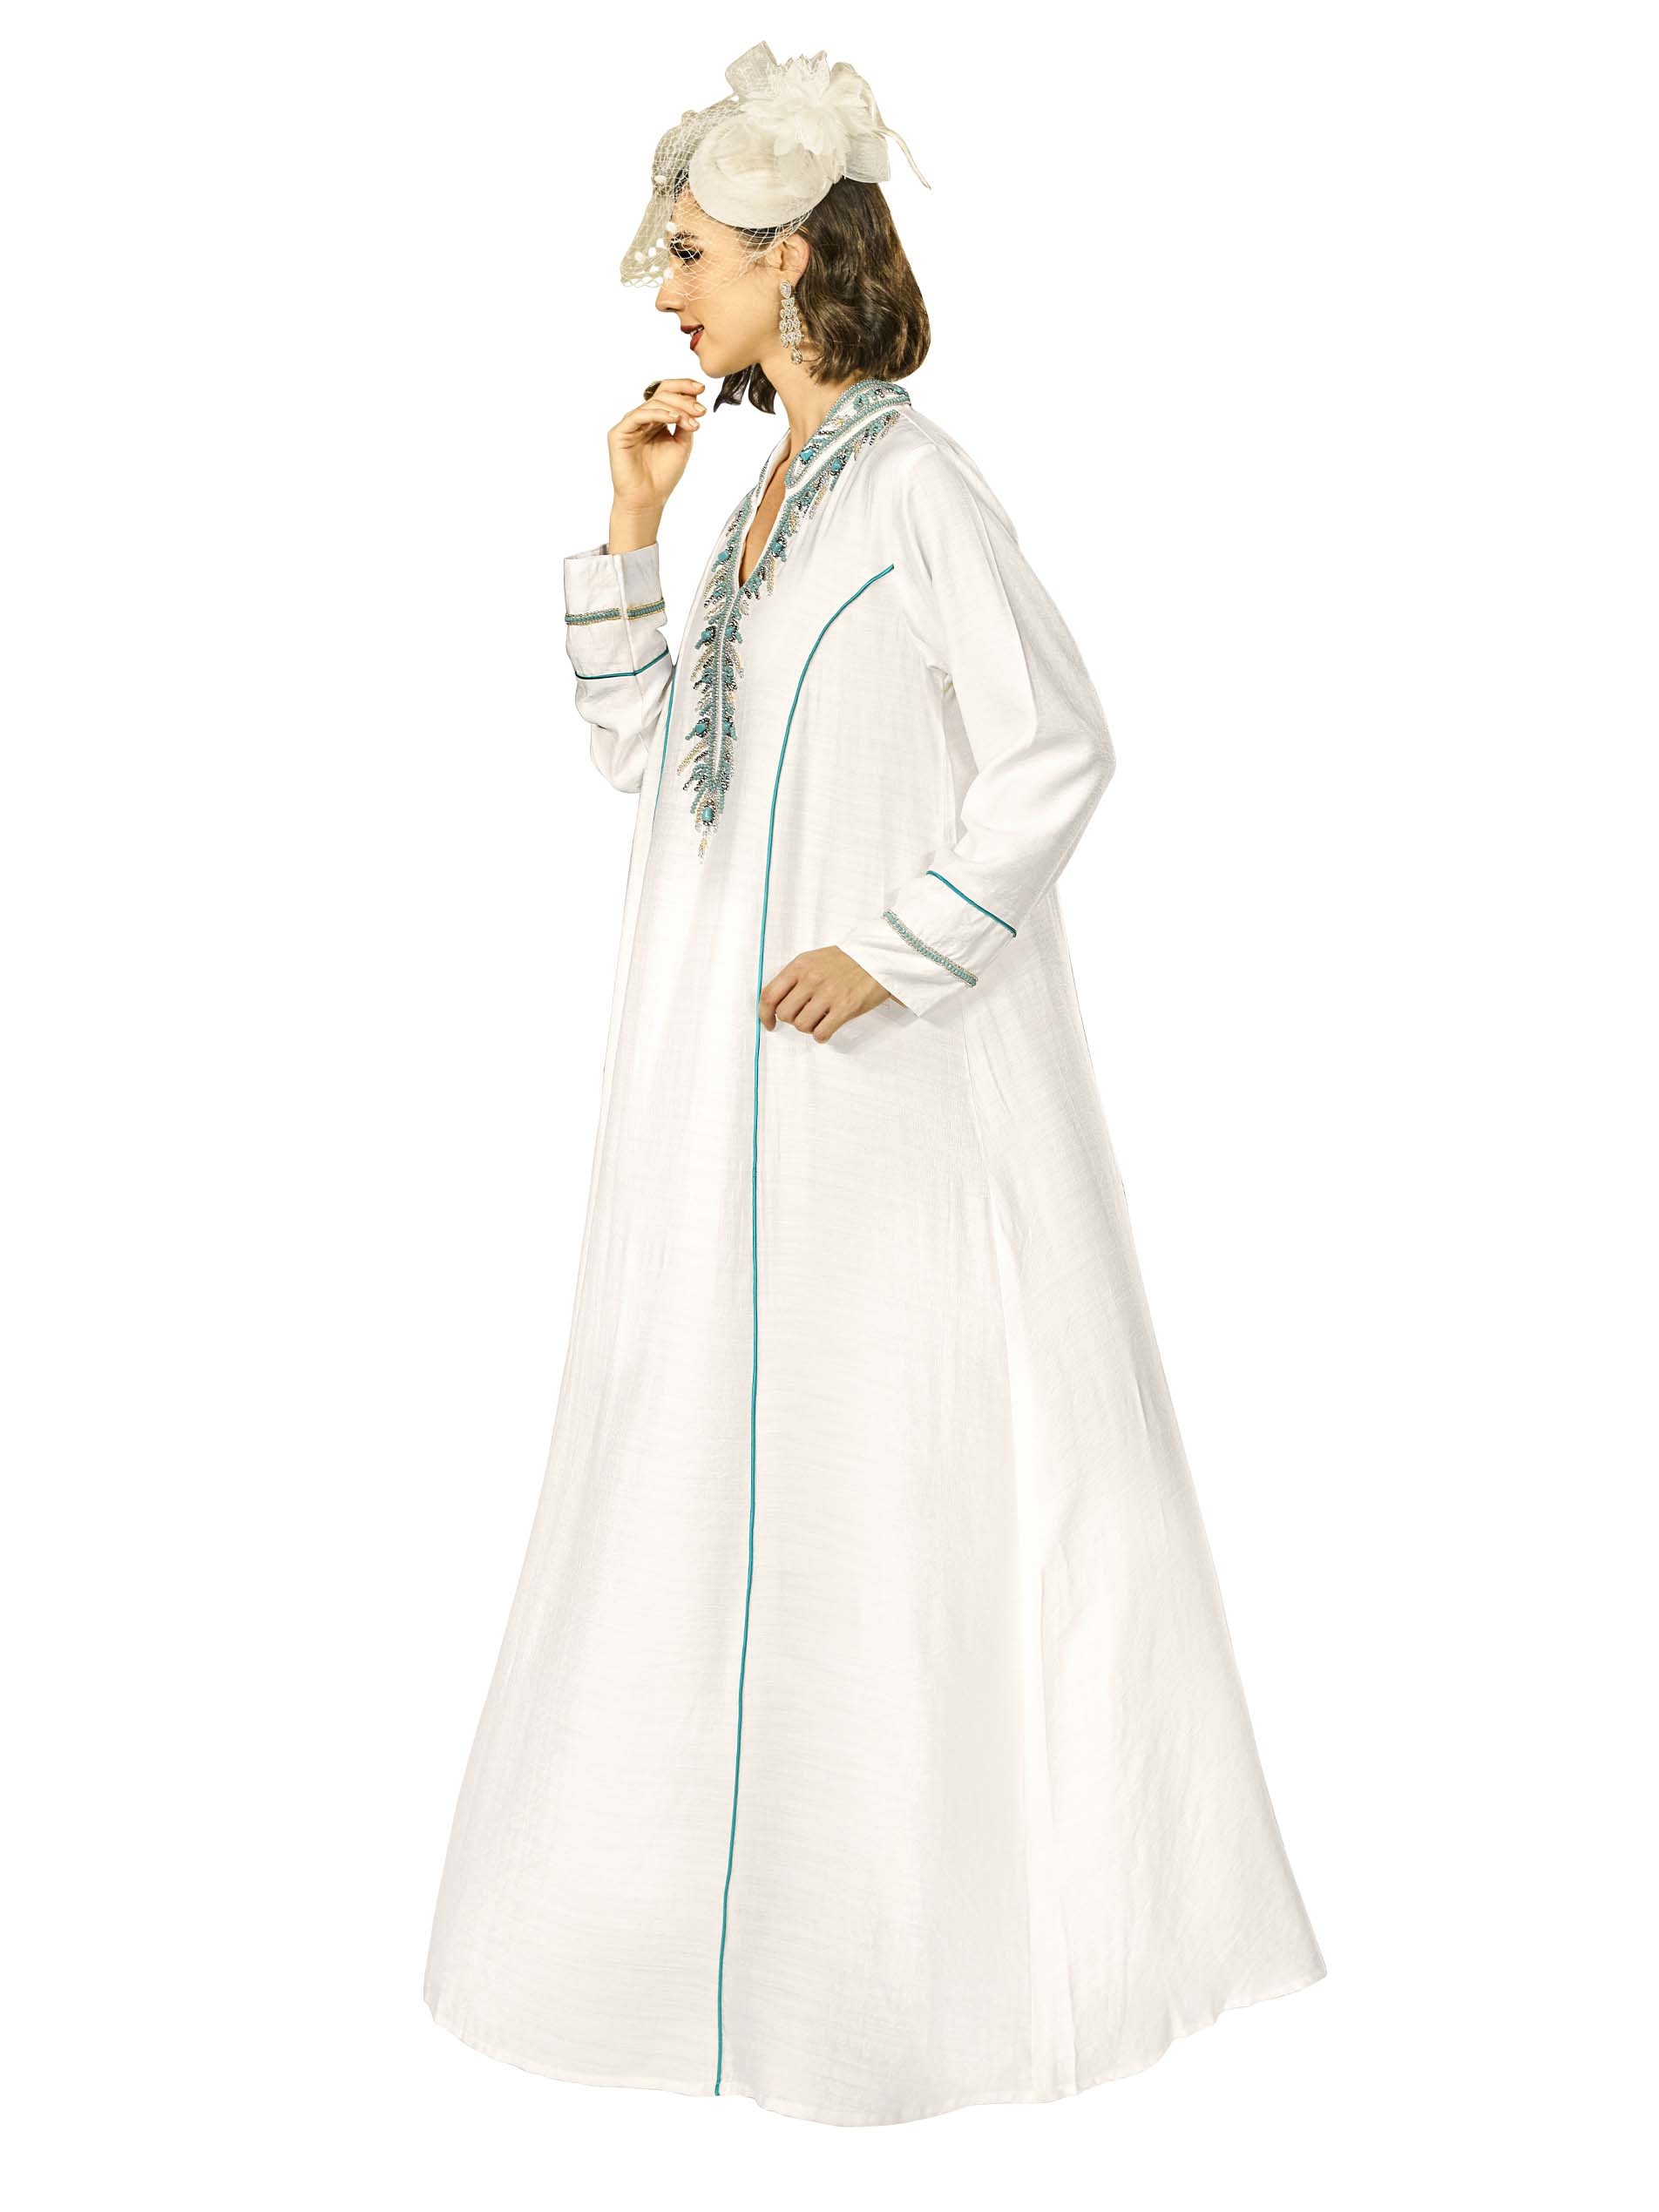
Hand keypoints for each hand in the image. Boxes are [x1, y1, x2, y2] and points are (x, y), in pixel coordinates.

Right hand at [607, 378, 706, 512]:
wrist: (648, 499)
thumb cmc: (663, 476)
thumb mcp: (682, 445)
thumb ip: (686, 423)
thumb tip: (694, 402)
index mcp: (656, 420)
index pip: (668, 394)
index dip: (684, 387)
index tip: (702, 388)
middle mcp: (642, 419)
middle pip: (662, 395)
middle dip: (684, 399)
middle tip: (700, 410)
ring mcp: (630, 425)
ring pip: (653, 403)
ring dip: (676, 408)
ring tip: (692, 419)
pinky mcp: (619, 433)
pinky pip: (639, 415)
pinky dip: (659, 414)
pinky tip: (674, 418)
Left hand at [759, 946, 896, 1040]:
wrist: (878, 957)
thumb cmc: (845, 961)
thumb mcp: (814, 960)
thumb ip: (794, 978)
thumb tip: (776, 1002)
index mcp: (800, 966)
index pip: (769, 995)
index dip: (764, 1014)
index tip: (769, 1023)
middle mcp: (811, 979)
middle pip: (784, 1014)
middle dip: (792, 1020)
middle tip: (804, 1016)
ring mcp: (828, 994)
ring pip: (801, 1026)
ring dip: (808, 1028)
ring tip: (819, 1020)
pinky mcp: (845, 1008)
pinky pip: (821, 1033)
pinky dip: (821, 1035)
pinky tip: (828, 1027)